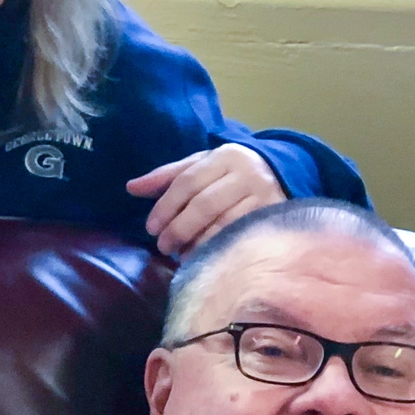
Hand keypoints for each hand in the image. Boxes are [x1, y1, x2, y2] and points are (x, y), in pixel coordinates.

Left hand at [125, 144, 286, 255]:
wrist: (283, 175)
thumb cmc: (230, 174)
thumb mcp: (201, 167)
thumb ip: (167, 177)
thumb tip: (131, 188)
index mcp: (225, 156)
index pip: (188, 181)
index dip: (165, 206)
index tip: (151, 228)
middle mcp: (247, 173)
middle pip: (204, 204)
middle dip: (179, 228)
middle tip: (163, 246)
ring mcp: (264, 195)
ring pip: (223, 223)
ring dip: (198, 243)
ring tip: (181, 255)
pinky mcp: (274, 217)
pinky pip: (240, 237)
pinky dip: (220, 249)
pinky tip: (206, 258)